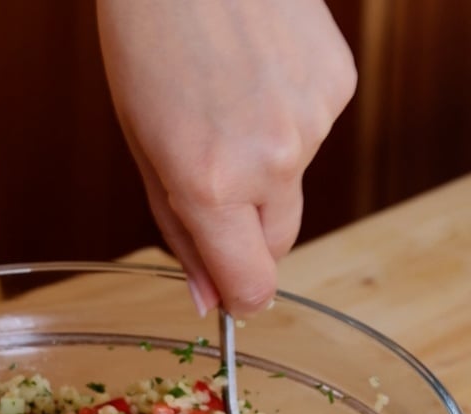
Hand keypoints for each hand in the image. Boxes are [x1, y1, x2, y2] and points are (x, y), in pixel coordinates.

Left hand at [97, 0, 356, 315]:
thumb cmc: (148, 45)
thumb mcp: (144, 154)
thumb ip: (181, 234)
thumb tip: (209, 299)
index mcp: (210, 186)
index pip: (253, 284)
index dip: (241, 296)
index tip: (231, 293)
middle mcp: (272, 161)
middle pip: (278, 244)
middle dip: (246, 232)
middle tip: (212, 182)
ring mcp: (313, 120)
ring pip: (292, 186)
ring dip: (264, 168)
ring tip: (229, 106)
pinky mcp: (338, 86)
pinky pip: (312, 136)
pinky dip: (286, 125)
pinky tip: (258, 82)